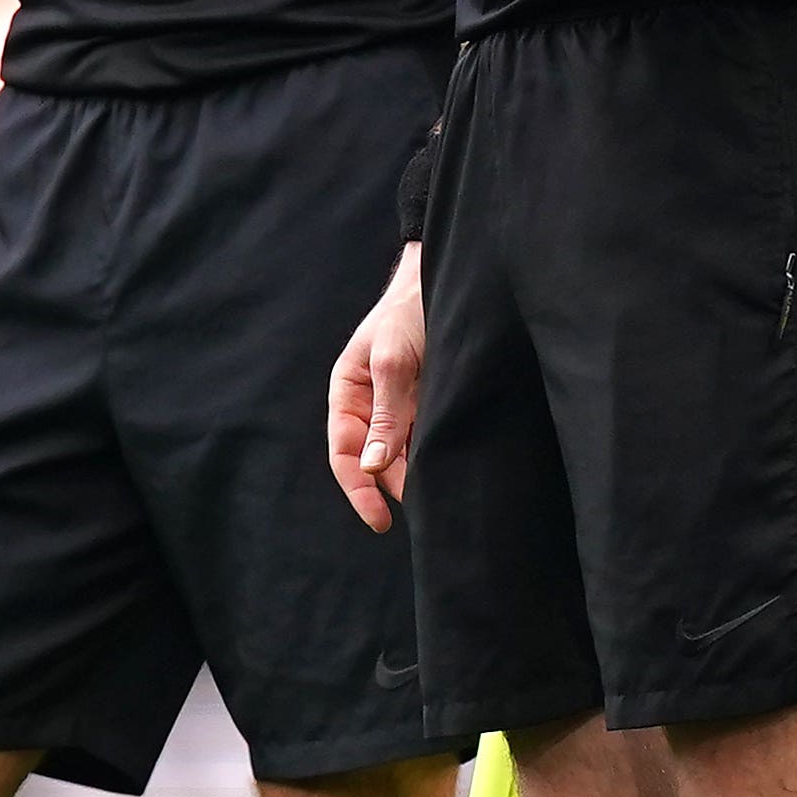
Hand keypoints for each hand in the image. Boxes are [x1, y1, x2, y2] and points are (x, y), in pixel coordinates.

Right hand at [327, 246, 424, 531]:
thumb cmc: (410, 312)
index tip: (379, 519)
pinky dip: (434, 455)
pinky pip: (425, 439)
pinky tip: (452, 466)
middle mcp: (370, 404)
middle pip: (373, 460)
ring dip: (416, 473)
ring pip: (402, 454)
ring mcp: (400, 405)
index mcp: (347, 393)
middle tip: (426, 506)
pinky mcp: (428, 402)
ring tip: (443, 492)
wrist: (448, 278)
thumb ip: (386, 414)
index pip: (344, 452)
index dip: (359, 489)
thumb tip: (373, 465)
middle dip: (392, 486)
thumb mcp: (393, 361)